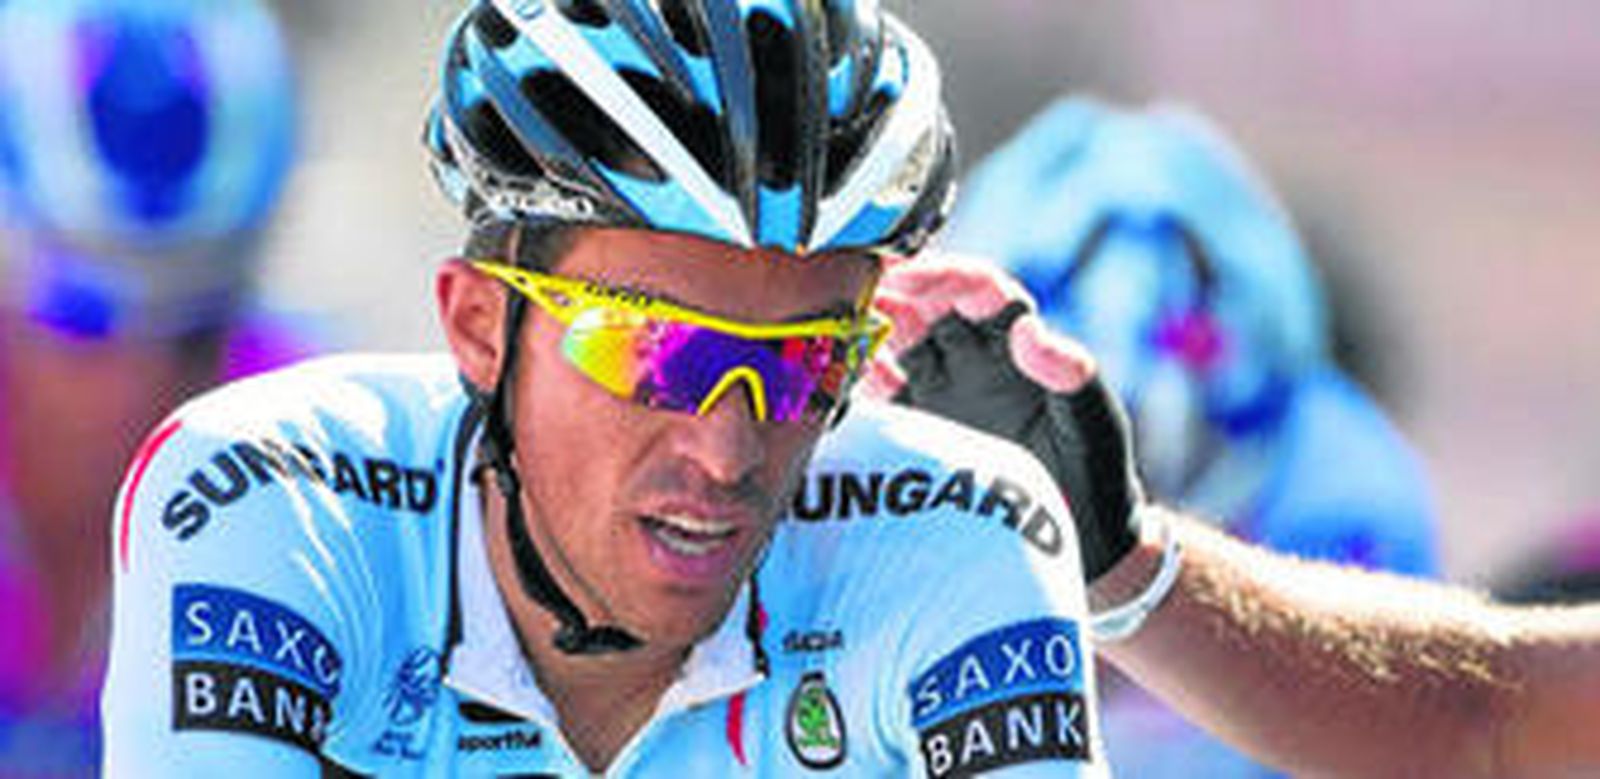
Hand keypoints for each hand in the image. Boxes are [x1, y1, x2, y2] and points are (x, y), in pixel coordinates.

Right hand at [866, 254, 1143, 581]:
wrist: (1079, 546)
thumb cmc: (1095, 477)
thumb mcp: (1092, 424)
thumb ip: (1070, 374)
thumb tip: (1029, 329)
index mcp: (1018, 345)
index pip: (978, 289)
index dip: (942, 276)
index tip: (906, 276)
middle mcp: (975, 362)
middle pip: (926, 308)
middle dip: (892, 294)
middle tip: (849, 290)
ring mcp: (943, 396)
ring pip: (896, 347)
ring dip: (868, 332)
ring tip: (833, 329)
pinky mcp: (919, 432)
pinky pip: (881, 399)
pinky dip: (857, 384)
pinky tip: (834, 381)